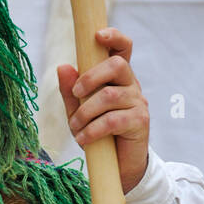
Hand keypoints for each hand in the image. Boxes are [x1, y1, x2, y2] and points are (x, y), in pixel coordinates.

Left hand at [57, 27, 149, 193]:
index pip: (122, 48)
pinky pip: (112, 120)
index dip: (114, 37)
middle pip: (117, 65)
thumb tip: (63, 67)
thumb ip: (70, 91)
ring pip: (110, 96)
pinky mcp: (140, 122)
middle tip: (76, 94)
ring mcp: (138, 102)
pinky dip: (92, 130)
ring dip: (85, 112)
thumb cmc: (98, 135)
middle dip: (91, 77)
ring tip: (75, 128)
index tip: (97, 35)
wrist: (118, 168)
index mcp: (117, 77)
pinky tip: (83, 139)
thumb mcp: (78, 112)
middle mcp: (131, 85)